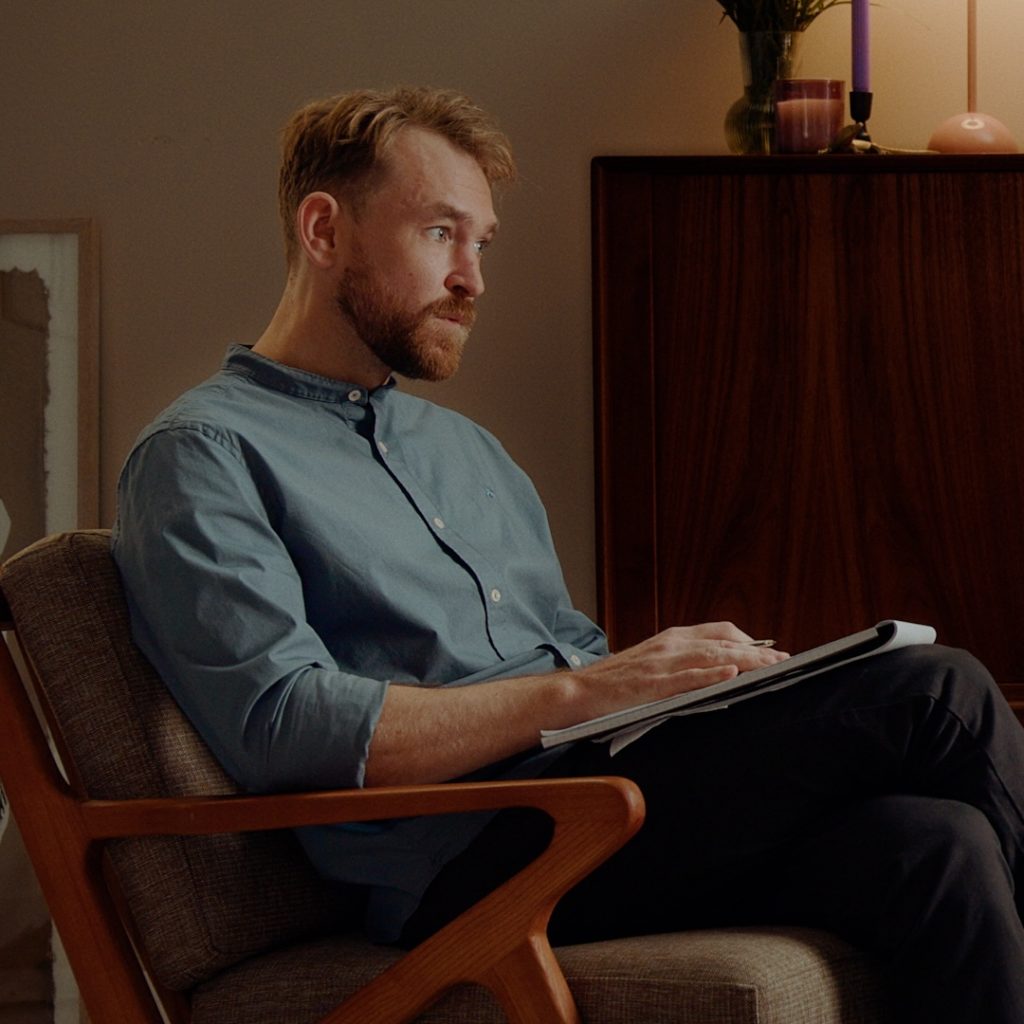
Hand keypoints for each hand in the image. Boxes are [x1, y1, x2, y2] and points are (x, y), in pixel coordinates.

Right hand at [569, 622, 789, 720]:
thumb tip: (718, 668)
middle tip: (786, 662)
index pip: (721, 631)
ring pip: (713, 657)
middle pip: (724, 642)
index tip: (772, 653)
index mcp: (672, 638)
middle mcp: (671, 644)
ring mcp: (662, 664)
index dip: (750, 641)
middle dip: (759, 652)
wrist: (580, 691)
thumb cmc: (616, 682)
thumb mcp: (653, 662)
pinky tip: (731, 674)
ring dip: (747, 661)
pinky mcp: (653, 684)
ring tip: (772, 667)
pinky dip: (711, 675)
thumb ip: (682, 661)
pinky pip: (687, 677)